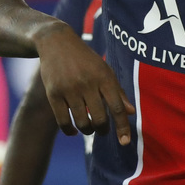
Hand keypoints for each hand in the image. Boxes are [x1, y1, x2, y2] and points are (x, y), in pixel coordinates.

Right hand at [34, 22, 133, 144]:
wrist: (56, 42)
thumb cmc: (85, 59)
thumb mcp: (105, 70)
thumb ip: (117, 91)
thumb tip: (130, 113)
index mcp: (104, 77)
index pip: (116, 107)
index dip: (122, 127)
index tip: (125, 142)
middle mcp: (87, 83)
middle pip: (99, 118)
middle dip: (103, 129)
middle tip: (102, 128)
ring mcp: (69, 89)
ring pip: (82, 122)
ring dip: (88, 130)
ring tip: (89, 127)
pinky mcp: (53, 93)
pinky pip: (63, 121)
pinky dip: (70, 131)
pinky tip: (74, 131)